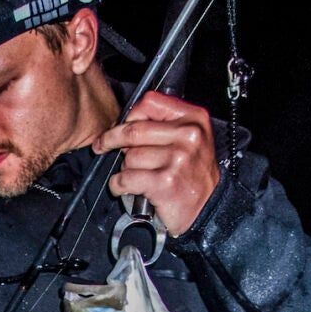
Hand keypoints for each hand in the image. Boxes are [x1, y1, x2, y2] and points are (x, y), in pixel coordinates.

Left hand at [92, 90, 219, 236]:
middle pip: (133, 130)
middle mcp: (188, 135)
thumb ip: (164, 124)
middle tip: (102, 145)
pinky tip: (126, 188)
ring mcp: (177, 159)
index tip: (120, 126)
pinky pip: (126, 178)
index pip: (150, 102)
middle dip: (112, 140)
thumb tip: (125, 122)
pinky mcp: (164, 183)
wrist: (208, 208)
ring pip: (129, 157)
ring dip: (125, 169)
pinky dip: (119, 185)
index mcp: (194, 119)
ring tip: (138, 177)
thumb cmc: (193, 175)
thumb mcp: (190, 140)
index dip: (130, 115)